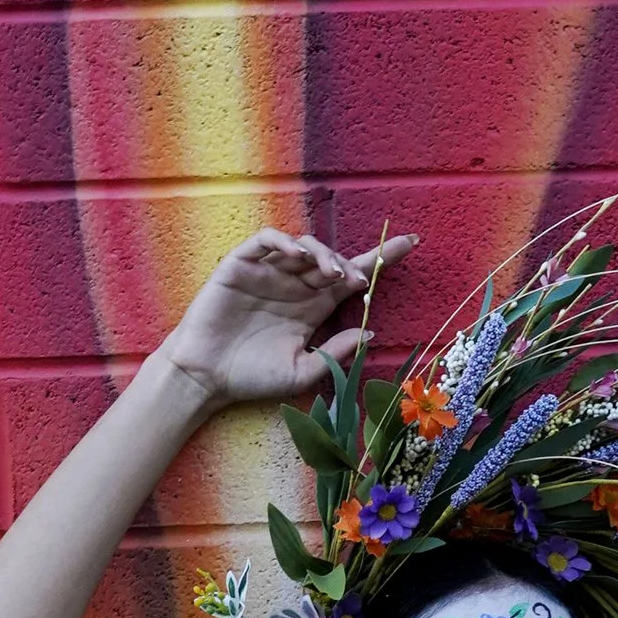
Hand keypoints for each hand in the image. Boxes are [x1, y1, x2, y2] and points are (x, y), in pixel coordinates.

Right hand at [158, 228, 416, 412]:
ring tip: (331, 273)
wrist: (207, 377)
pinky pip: (266, 240)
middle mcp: (294, 285)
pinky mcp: (242, 265)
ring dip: (322, 253)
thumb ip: (336, 353)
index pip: (351, 277)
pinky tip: (298, 257)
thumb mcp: (302, 371)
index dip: (380, 259)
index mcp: (311, 308)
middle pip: (331, 258)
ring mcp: (269, 272)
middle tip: (357, 279)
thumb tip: (371, 333)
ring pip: (303, 246)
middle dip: (350, 262)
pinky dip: (285, 242)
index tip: (411, 244)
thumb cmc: (252, 377)